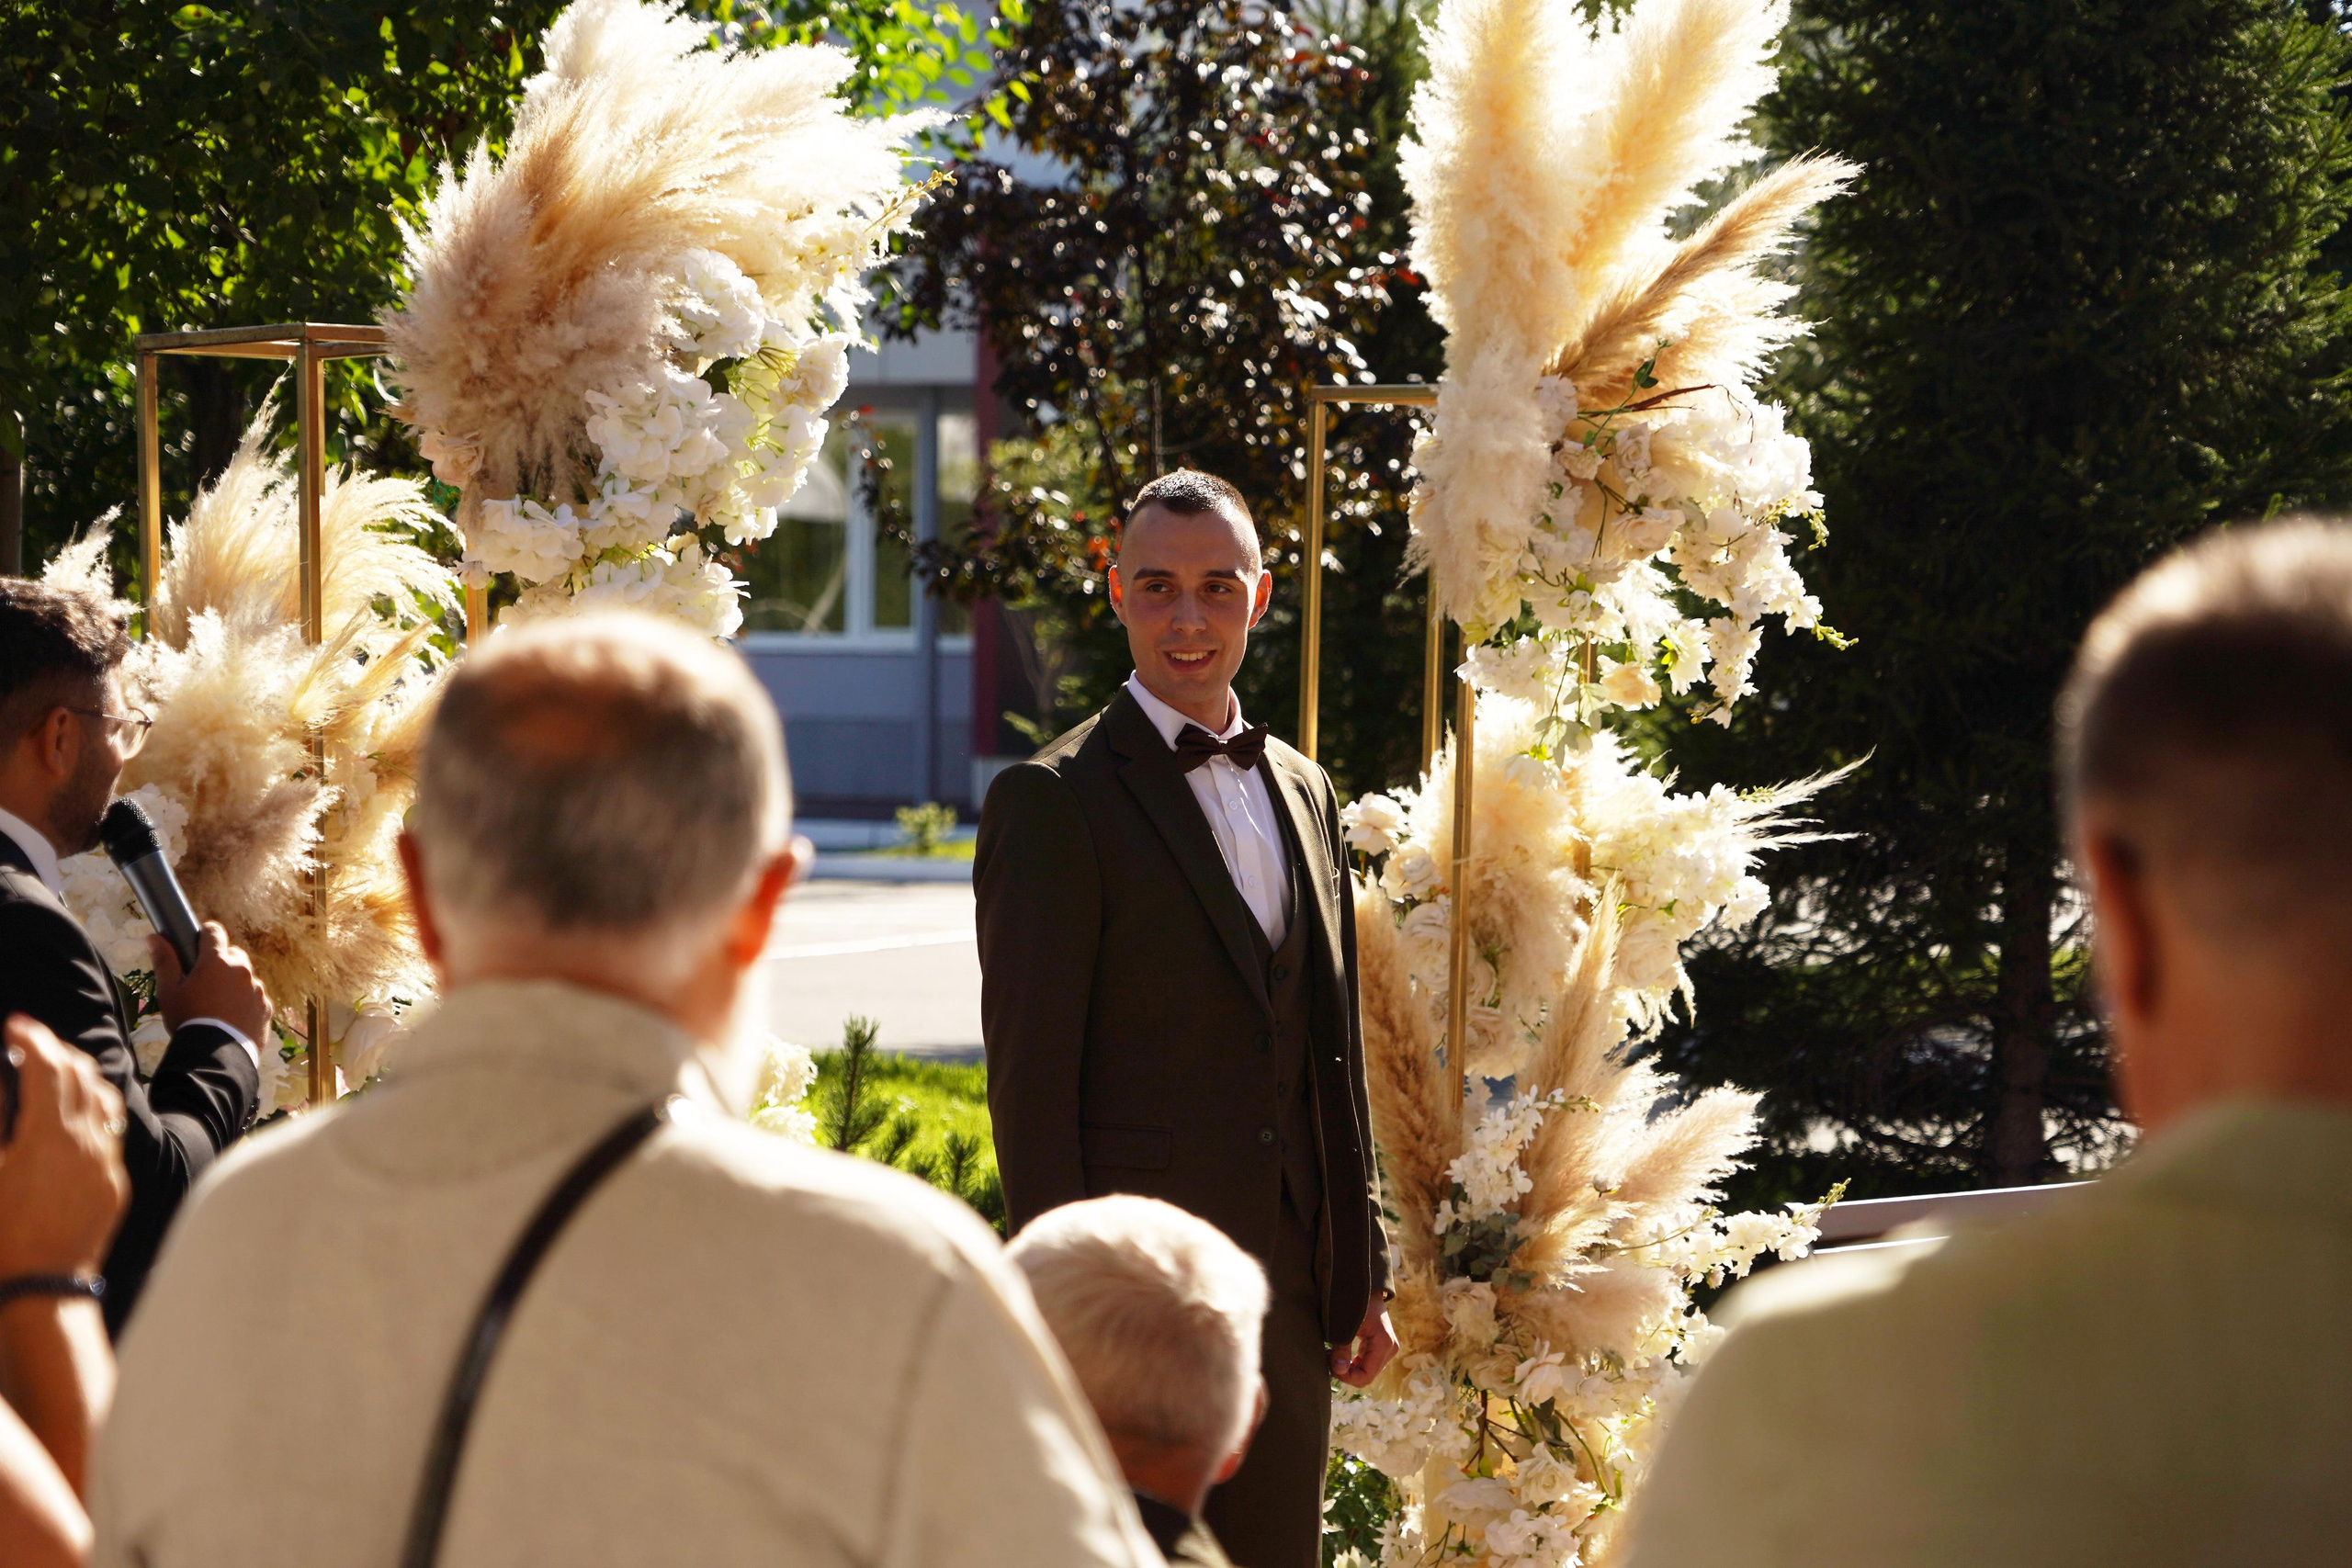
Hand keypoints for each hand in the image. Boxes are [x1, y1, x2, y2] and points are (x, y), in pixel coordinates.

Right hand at [0, 1017, 128, 1278]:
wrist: (39, 1289)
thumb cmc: (0, 1235)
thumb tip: (2, 1084)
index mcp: (50, 1137)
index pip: (48, 1067)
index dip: (32, 1039)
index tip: (15, 1026)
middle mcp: (88, 1144)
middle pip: (82, 1076)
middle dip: (56, 1050)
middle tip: (30, 1041)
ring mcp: (107, 1164)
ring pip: (105, 1100)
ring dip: (80, 1076)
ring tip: (53, 1069)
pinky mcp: (115, 1185)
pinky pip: (111, 1131)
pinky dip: (93, 1110)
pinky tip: (73, 1113)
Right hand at [153, 921, 270, 1042]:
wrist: (215, 1056)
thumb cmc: (188, 1020)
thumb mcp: (169, 991)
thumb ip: (165, 961)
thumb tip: (154, 937)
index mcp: (217, 961)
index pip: (214, 931)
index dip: (204, 934)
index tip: (197, 943)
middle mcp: (242, 970)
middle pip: (232, 954)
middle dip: (219, 961)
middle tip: (203, 981)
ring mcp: (257, 989)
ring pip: (245, 976)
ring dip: (233, 983)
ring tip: (216, 1004)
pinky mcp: (266, 1007)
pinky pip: (255, 997)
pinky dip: (245, 1001)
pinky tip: (231, 1017)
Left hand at [1330, 1291, 1397, 1387]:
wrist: (1365, 1284)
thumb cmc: (1355, 1301)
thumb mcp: (1345, 1324)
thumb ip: (1341, 1349)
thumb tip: (1338, 1370)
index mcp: (1384, 1344)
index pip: (1366, 1376)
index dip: (1347, 1377)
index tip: (1330, 1366)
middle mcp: (1390, 1348)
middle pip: (1367, 1375)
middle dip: (1346, 1372)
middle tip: (1327, 1359)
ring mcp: (1388, 1347)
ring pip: (1366, 1371)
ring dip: (1348, 1368)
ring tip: (1331, 1356)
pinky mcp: (1382, 1345)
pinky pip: (1367, 1363)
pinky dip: (1352, 1363)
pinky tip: (1338, 1355)